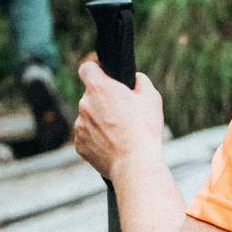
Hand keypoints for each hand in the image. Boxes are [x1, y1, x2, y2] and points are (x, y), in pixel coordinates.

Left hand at [73, 59, 165, 178]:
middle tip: (122, 112)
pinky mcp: (79, 144)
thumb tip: (135, 79)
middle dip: (103, 101)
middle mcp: (84, 104)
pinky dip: (97, 139)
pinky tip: (113, 145)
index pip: (86, 68)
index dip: (96, 70)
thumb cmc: (144, 128)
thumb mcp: (151, 97)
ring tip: (120, 133)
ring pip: (89, 117)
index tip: (104, 77)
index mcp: (98, 88)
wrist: (135, 163)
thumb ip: (140, 81)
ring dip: (100, 121)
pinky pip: (87, 137)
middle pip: (90, 96)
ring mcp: (79, 125)